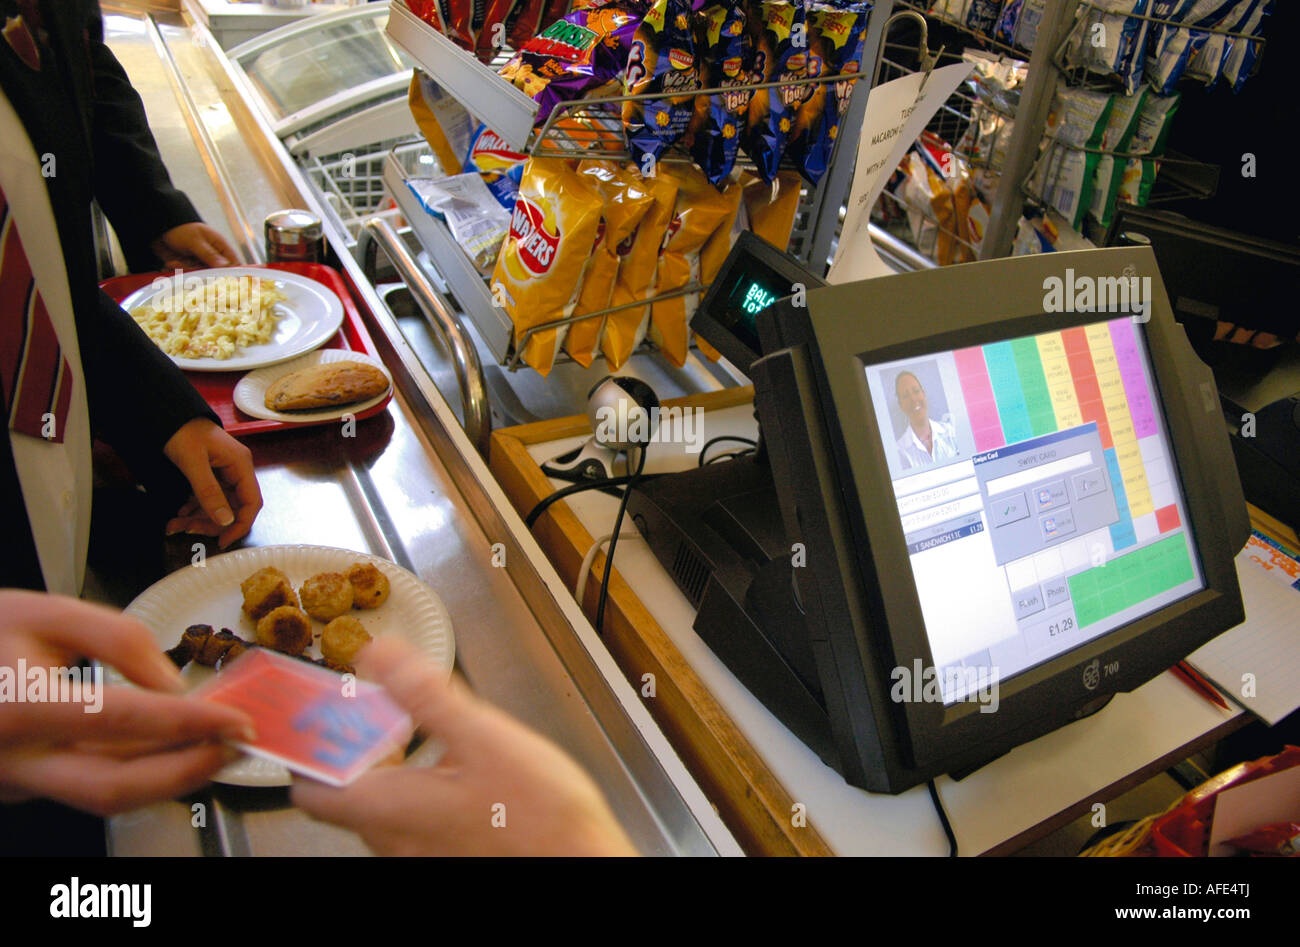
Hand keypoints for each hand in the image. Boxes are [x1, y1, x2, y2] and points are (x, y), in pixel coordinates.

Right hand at [0, 591, 255, 815]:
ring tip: (217, 744)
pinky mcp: (24, 788)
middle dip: (188, 772)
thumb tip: (171, 686)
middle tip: (237, 747)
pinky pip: (90, 786)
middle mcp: (14, 761)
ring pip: (106, 795)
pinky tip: (174, 748)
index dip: (188, 723)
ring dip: (170, 776)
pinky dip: (140, 771)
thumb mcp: (44, 612)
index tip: (235, 720)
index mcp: (18, 708)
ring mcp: (16, 783)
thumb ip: (117, 640)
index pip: (122, 721)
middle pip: (115, 787)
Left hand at [150, 222, 238, 269]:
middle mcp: (213, 256)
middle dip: (201, 273)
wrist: (158, 228)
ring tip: (174, 261)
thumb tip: (226, 267)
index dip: (231, 274)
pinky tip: (171, 263)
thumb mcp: (195, 241)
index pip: (234, 264)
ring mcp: (201, 262)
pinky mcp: (190, 267)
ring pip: (200, 276)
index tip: (221, 281)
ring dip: (186, 271)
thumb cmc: (180, 229)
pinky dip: (179, 271)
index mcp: (220, 246)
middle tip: (188, 267)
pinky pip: (189, 275)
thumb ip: (210, 255)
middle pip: (216, 274)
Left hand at [163, 418, 261, 548]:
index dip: (240, 524)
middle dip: (212, 522)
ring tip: (175, 524)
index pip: (252, 502)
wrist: (166, 415)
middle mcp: (236, 471)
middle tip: (189, 530)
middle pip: (234, 507)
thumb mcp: (193, 463)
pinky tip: (179, 513)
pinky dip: (194, 509)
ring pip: (219, 506)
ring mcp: (224, 474)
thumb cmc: (182, 432)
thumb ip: (209, 492)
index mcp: (240, 465)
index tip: (223, 541)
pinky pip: (208, 499)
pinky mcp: (211, 476)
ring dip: (198, 518)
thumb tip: (225, 521)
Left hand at [292, 638, 638, 856]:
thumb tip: (379, 656)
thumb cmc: (539, 816)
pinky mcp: (446, 854)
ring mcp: (419, 853)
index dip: (309, 747)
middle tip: (373, 709)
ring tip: (412, 730)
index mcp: (388, 808)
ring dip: (385, 766)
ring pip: (378, 807)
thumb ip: (427, 695)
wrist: (581, 860)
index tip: (325, 711)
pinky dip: (414, 785)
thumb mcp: (484, 737)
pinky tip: (450, 764)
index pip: (310, 787)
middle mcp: (394, 840)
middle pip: (343, 794)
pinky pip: (410, 819)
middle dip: (352, 747)